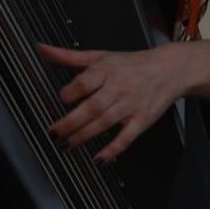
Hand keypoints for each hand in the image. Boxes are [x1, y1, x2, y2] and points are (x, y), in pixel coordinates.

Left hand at [38, 42, 186, 163]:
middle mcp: (118, 88)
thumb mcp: (100, 56)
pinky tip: (99, 159)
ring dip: (84, 136)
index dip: (70, 92)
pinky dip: (113, 149)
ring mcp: (131, 105)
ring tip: (66, 146)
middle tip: (55, 134)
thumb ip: (68, 56)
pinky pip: (126, 137)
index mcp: (106, 70)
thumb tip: (41, 49)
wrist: (168, 69)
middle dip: (72, 122)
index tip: (62, 99)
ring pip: (105, 123)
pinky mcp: (142, 120)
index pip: (85, 82)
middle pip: (92, 107)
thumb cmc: (130, 64)